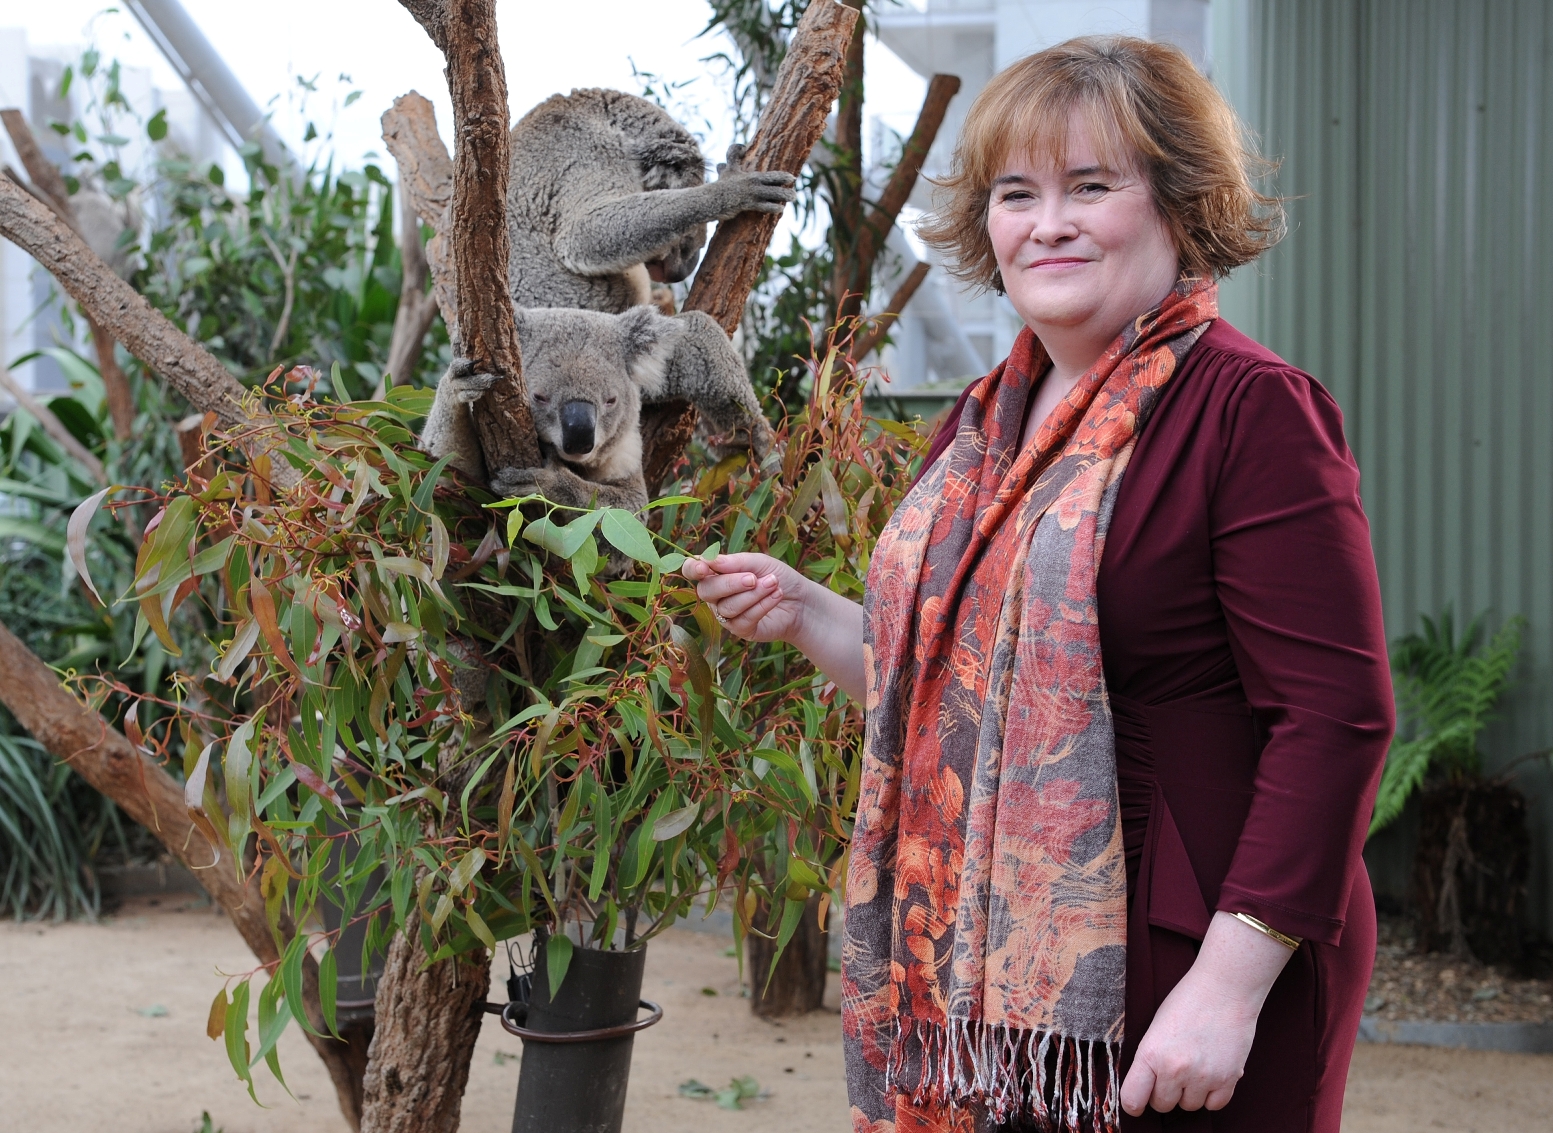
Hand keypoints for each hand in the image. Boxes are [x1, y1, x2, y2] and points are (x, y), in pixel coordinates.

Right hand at [681, 552, 807, 643]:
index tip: (705, 568)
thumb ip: (735, 562)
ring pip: (727, 607)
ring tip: (773, 584)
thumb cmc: (777, 576)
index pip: (692, 570)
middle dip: (730, 583)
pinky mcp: (741, 630)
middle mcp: (716, 596)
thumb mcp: (759, 562)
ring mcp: (727, 615)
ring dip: (753, 594)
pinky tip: (776, 595)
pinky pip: (742, 620)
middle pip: (706, 591)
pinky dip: (761, 606)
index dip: (693, 569)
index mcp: (716, 574)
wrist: (801, 600)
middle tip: (753, 578)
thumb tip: (710, 561)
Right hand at [714, 145, 796, 216]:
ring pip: (772, 193)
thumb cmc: (721, 185)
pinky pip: (763, 205)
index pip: (770, 175)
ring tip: (793, 197)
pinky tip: (780, 209)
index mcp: (751, 176)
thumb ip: (734, 157)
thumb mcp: (728, 169)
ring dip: (784, 195)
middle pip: (773, 181)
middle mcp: (753, 182)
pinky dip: (772, 207)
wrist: (711, 198)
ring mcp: (750, 193)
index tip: (792, 177)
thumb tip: (741, 146)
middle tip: (795, 188)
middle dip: (786, 183)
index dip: (782, 176)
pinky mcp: (746, 203)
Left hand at [1120, 911, 1293, 1114]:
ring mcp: (1203, 1076)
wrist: (1224, 988)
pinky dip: (1211, 1095)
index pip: (1133, 1099)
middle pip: (1162, 1105)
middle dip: (1164, 1093)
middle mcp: (1175, 1069)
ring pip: (1189, 1106)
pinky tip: (1209, 1075)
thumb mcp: (1155, 1028)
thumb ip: (1149, 1059)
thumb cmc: (1187, 1001)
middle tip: (1171, 1073)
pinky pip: (1214, 1105)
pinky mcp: (1228, 1079)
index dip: (1133, 1104)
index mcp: (1151, 1053)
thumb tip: (1144, 1087)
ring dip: (1189, 1093)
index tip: (1137, 1102)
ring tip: (1193, 1067)